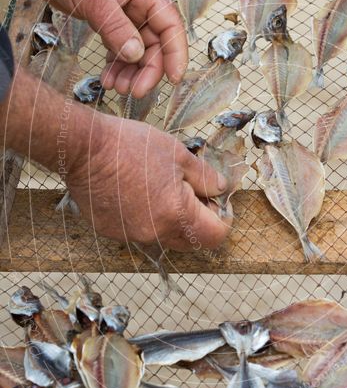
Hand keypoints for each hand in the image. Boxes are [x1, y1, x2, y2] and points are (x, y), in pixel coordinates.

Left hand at [13, 0, 186, 97]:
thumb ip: (116, 28)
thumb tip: (136, 56)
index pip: (170, 26)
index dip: (175, 54)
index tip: (173, 80)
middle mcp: (140, 2)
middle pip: (155, 43)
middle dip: (147, 69)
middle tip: (133, 91)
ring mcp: (124, 13)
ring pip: (137, 49)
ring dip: (130, 71)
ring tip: (115, 87)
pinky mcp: (108, 20)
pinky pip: (119, 48)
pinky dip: (116, 64)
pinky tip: (107, 77)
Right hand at [64, 108, 229, 251]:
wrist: (83, 148)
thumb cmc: (130, 146)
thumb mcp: (178, 154)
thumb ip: (205, 176)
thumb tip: (220, 188)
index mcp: (176, 214)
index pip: (215, 235)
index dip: (223, 218)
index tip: (219, 202)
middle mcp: (155, 233)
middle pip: (191, 241)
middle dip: (200, 220)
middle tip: (194, 193)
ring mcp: (131, 235)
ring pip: (165, 236)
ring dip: (172, 219)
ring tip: (161, 187)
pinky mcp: (112, 232)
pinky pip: (140, 231)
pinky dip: (146, 217)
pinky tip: (137, 192)